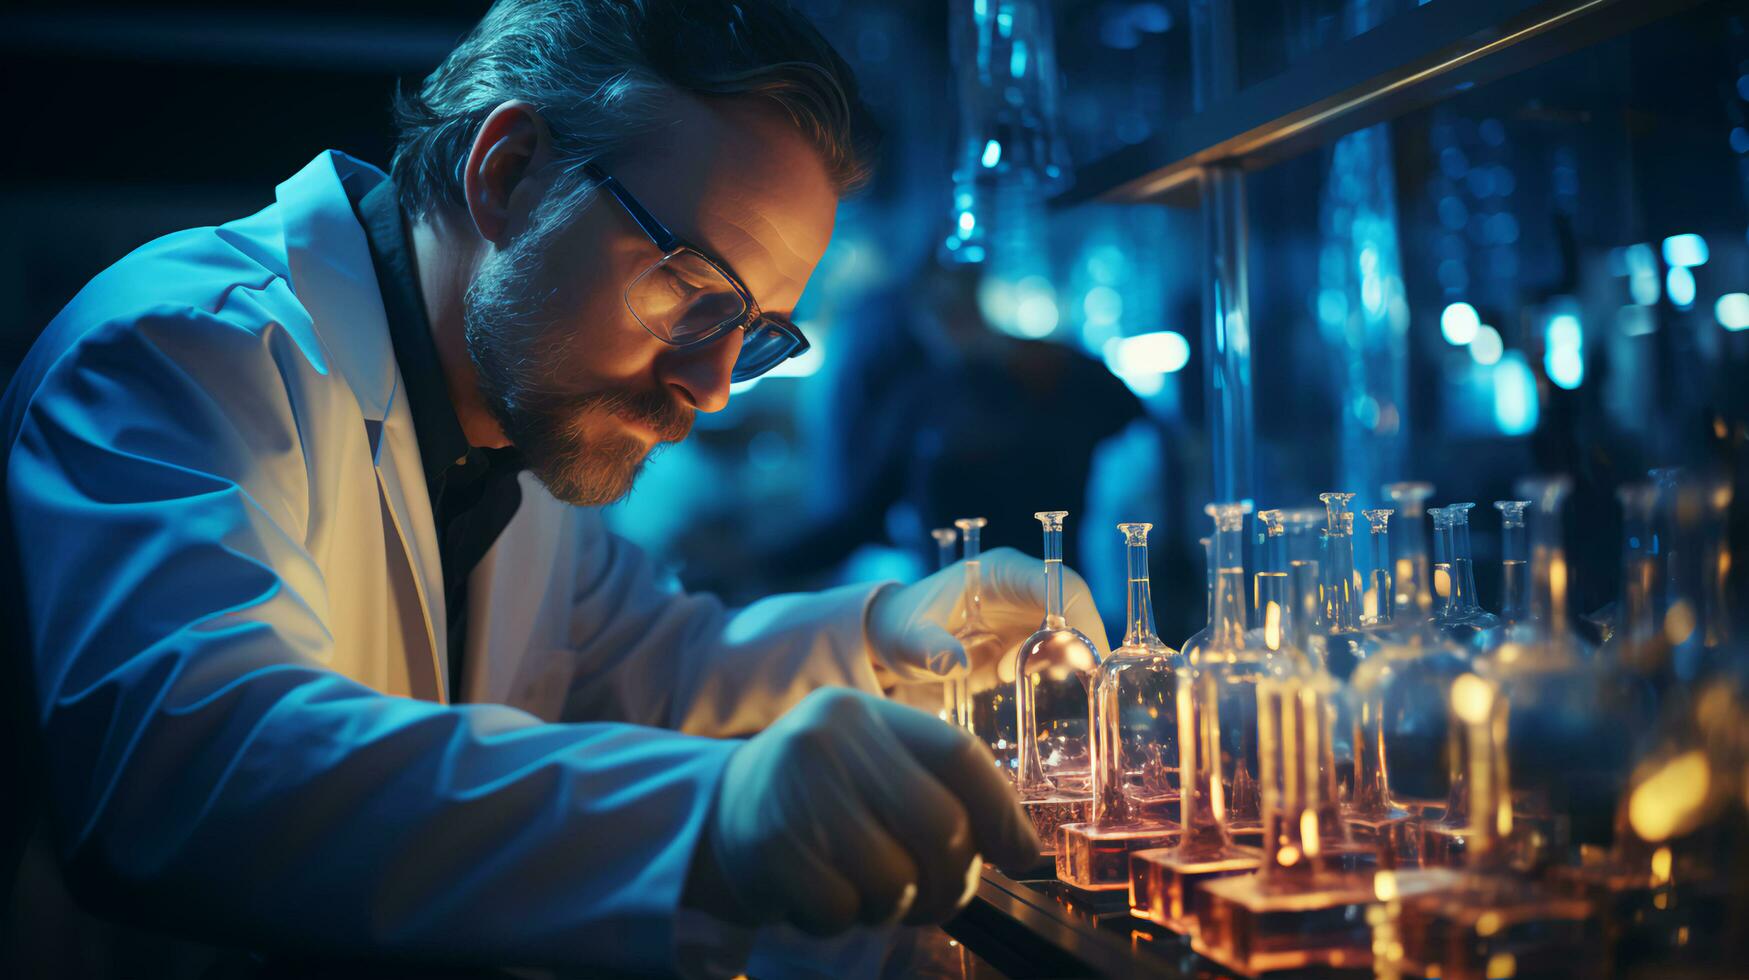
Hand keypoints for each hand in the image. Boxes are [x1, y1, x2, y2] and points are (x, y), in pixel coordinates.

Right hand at [685, 688, 1041, 934]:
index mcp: (865, 714)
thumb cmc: (813, 799)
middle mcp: (830, 738)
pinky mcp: (768, 848)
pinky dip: (843, 920)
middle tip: (940, 896)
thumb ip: (934, 788)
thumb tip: (1022, 848)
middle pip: (940, 825)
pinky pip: (842, 911)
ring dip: (895, 906)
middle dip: (953, 879)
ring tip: (868, 892)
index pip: (958, 755)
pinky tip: (822, 896)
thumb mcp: (867, 766)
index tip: (1021, 856)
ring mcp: (795, 791)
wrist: (710, 814)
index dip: (1003, 812)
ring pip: (895, 879)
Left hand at [866, 547, 1109, 688]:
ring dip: (1057, 661)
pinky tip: (1011, 681)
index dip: (1080, 616)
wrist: (893, 641)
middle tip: (1052, 675)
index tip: (1082, 656)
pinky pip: (1053, 654)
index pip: (1059, 583)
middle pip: (1074, 609)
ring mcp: (1026, 614)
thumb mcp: (906, 638)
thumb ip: (927, 647)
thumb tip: (954, 662)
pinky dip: (1046, 671)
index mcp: (1002, 571)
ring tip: (1006, 675)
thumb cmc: (900, 628)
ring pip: (1069, 634)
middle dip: (1075, 645)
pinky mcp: (1024, 640)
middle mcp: (1022, 588)